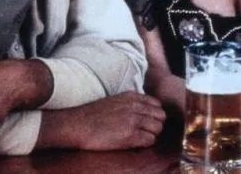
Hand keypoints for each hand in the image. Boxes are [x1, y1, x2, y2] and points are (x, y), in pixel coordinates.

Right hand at [37, 91, 165, 150]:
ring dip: (151, 134)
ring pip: (158, 129)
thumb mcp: (114, 101)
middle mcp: (135, 106)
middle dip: (156, 124)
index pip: (157, 104)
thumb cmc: (93, 115)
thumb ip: (130, 102)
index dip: (154, 114)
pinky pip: (150, 140)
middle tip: (145, 131)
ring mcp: (134, 121)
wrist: (79, 125)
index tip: (147, 121)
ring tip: (138, 137)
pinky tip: (134, 142)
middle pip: (161, 116)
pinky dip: (145, 143)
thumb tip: (144, 108)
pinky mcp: (131, 135)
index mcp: (131, 97)